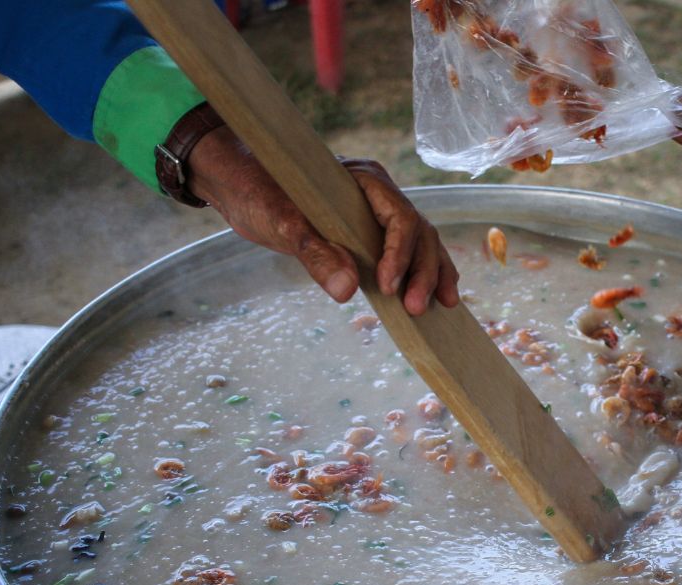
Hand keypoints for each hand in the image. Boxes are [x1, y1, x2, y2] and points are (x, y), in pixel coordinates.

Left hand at [187, 126, 459, 314]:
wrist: (241, 182)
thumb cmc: (258, 191)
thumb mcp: (280, 222)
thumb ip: (314, 253)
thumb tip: (347, 290)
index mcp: (364, 179)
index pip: (399, 216)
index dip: (400, 253)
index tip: (389, 286)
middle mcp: (380, 193)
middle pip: (418, 231)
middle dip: (422, 270)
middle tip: (415, 308)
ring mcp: (378, 212)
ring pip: (421, 241)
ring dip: (432, 274)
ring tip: (441, 307)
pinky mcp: (370, 232)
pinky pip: (408, 251)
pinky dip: (423, 272)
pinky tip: (436, 297)